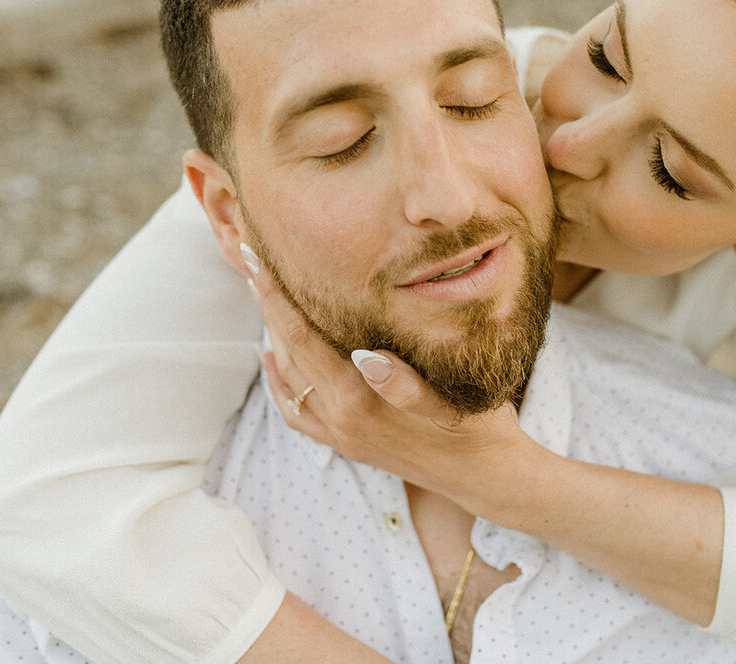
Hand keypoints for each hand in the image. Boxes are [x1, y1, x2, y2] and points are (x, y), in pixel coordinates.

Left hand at [246, 265, 530, 502]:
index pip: (303, 337)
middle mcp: (338, 419)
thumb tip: (368, 356)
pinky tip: (275, 358)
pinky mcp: (344, 443)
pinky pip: (295, 409)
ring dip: (272, 335)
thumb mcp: (454, 403)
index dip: (277, 296)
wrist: (485, 478)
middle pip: (287, 352)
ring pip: (287, 377)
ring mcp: (338, 434)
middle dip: (268, 305)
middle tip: (250, 260)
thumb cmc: (477, 429)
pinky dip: (279, 378)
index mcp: (359, 402)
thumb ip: (408, 385)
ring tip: (264, 295)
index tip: (254, 258)